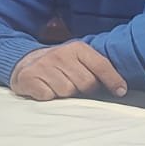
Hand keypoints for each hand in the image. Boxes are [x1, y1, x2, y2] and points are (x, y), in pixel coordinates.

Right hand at [9, 42, 126, 101]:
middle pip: (86, 83)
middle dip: (85, 90)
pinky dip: (49, 96)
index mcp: (78, 48)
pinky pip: (49, 96)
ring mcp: (44, 65)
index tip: (121, 92)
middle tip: (75, 86)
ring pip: (67, 92)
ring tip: (58, 85)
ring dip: (65, 94)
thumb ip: (96, 68)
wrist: (24, 61)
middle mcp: (61, 54)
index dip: (113, 80)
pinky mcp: (29, 77)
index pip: (101, 65)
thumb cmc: (59, 64)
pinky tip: (45, 89)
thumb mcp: (78, 59)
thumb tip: (120, 89)